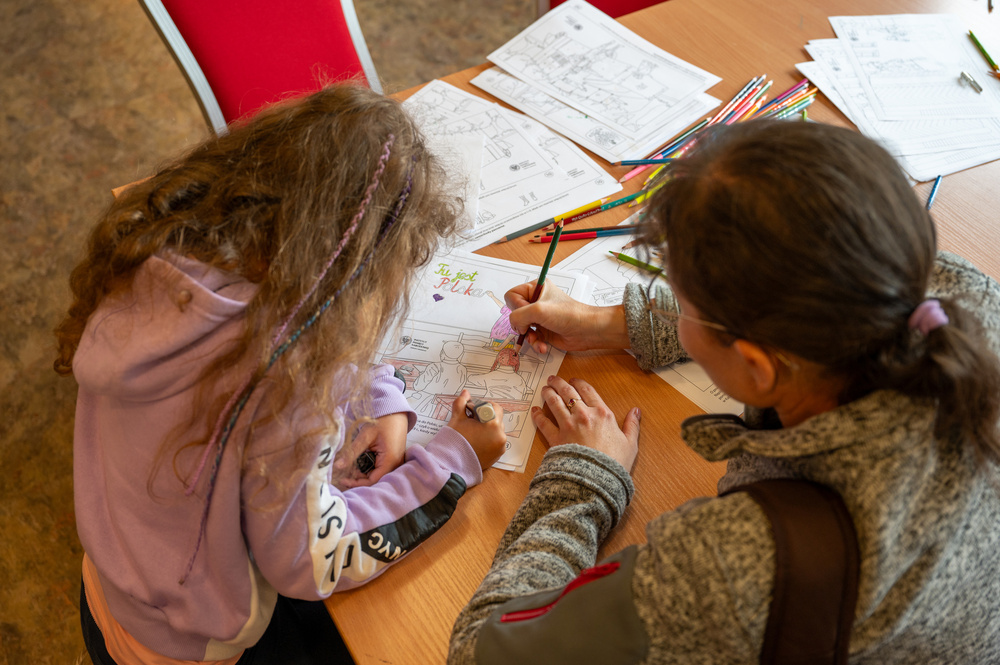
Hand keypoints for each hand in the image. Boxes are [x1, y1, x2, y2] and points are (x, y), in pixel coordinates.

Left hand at [338, 412, 408, 487]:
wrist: (396, 411)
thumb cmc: (384, 420)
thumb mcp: (365, 436)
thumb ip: (352, 452)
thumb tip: (338, 466)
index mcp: (390, 460)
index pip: (373, 480)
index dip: (357, 483)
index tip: (344, 479)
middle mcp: (395, 463)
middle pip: (375, 479)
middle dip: (359, 477)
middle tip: (346, 472)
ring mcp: (394, 460)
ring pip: (377, 473)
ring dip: (363, 471)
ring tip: (351, 465)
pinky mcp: (392, 457)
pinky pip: (379, 467)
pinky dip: (369, 466)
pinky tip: (360, 460)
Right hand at [446, 390, 506, 470]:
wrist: (451, 464)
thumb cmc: (454, 440)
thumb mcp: (457, 418)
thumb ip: (462, 403)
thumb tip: (465, 393)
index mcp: (493, 424)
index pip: (494, 407)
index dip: (483, 406)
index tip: (473, 411)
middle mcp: (500, 436)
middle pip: (496, 419)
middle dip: (485, 418)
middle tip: (471, 421)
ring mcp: (500, 447)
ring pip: (496, 431)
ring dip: (487, 429)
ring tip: (473, 433)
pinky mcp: (498, 455)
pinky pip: (496, 442)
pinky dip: (489, 440)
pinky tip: (476, 442)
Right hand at [505, 281, 628, 353]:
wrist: (587, 331)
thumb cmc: (567, 315)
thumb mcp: (538, 310)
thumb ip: (518, 316)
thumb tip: (515, 325)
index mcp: (535, 288)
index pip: (511, 295)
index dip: (516, 306)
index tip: (529, 312)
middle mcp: (536, 301)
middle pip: (514, 313)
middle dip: (521, 324)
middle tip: (531, 326)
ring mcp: (539, 317)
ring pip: (521, 328)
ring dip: (528, 336)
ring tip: (536, 339)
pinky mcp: (543, 330)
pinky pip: (530, 337)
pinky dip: (534, 343)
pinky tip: (542, 346)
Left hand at [532, 376, 639, 471]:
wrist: (597, 478)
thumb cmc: (615, 463)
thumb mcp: (630, 443)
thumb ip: (632, 425)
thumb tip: (636, 411)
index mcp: (602, 413)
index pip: (588, 391)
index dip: (579, 383)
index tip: (574, 380)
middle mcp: (583, 415)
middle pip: (568, 392)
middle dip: (559, 383)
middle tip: (553, 379)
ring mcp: (568, 425)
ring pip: (555, 403)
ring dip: (548, 393)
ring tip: (544, 389)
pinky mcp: (556, 438)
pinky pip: (544, 423)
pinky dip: (538, 415)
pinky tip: (535, 410)